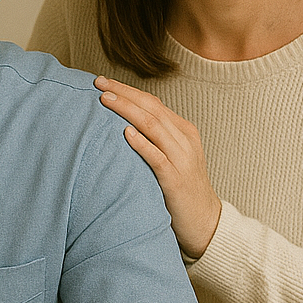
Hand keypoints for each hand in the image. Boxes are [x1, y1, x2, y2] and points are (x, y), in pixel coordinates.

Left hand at [95, 76, 221, 258]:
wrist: (204, 220)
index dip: (127, 90)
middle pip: (151, 108)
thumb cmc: (180, 188)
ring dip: (127, 110)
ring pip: (152, 126)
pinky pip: (157, 156)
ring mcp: (181, 158)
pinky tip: (125, 133)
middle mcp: (184, 139)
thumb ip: (153, 139)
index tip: (103, 82)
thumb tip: (121, 124)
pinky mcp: (175, 178)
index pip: (152, 102)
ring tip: (105, 99)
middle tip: (98, 82)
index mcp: (183, 131)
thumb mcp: (171, 156)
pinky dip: (141, 143)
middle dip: (123, 93)